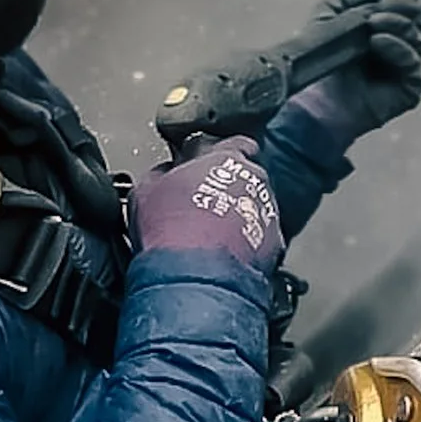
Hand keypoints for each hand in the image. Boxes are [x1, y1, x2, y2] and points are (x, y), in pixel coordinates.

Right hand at [127, 137, 283, 271]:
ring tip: (213, 234)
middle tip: (205, 203)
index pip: (231, 142)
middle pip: (245, 173)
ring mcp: (267, 209)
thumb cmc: (169, 233)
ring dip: (239, 213)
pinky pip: (263, 234)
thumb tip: (164, 173)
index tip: (204, 165)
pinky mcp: (274, 241)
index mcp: (222, 156)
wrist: (194, 279)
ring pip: (254, 203)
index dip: (216, 155)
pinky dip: (249, 240)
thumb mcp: (145, 191)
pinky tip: (226, 252)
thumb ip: (161, 173)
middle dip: (229, 184)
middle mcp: (252, 178)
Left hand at [284, 0, 420, 150]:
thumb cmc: (318, 60)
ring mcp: (406, 69)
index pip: (414, 9)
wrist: (314, 98)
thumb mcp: (325, 18)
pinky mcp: (409, 89)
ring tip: (373, 24)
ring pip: (417, 35)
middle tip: (382, 8)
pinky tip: (377, 41)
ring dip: (395, 24)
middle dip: (405, 7)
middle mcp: (399, 48)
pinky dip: (396, 46)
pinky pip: (412, 60)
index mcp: (385, 30)